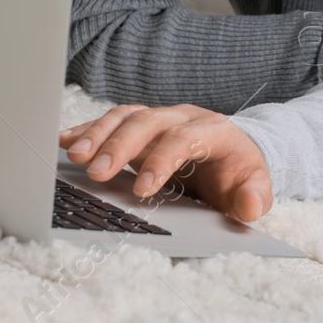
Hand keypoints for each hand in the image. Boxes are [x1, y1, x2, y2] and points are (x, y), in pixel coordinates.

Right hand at [58, 104, 273, 222]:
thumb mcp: (256, 187)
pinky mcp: (141, 127)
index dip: (162, 161)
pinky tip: (66, 141)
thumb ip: (255, 196)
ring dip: (98, 133)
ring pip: (126, 116)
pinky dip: (89, 129)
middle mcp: (183, 118)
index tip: (142, 190)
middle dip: (120, 145)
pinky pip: (113, 121)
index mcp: (214, 131)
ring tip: (75, 155)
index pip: (184, 139)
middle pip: (148, 122)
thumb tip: (250, 206)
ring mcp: (160, 119)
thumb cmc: (240, 174)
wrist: (236, 153)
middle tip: (96, 172)